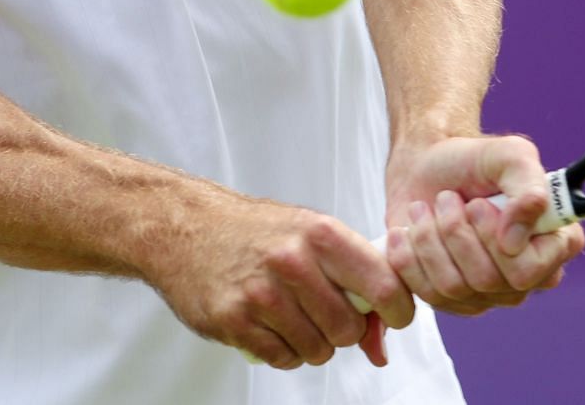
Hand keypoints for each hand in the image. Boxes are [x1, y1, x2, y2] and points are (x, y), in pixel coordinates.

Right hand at [146, 193, 416, 368]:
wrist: (186, 227)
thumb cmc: (258, 231)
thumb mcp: (310, 234)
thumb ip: (354, 278)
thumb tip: (382, 345)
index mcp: (321, 233)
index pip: (384, 286)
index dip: (398, 311)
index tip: (393, 316)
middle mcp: (293, 261)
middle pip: (349, 328)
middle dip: (344, 330)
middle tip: (326, 313)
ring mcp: (261, 293)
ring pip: (317, 350)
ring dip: (312, 343)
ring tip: (293, 316)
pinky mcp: (234, 320)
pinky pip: (282, 359)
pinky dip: (283, 351)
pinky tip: (269, 325)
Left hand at [384, 135, 584, 316]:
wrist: (427, 168)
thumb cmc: (473, 160)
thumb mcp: (509, 155)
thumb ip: (528, 188)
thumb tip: (515, 239)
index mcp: (555, 242)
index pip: (531, 270)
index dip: (495, 239)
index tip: (477, 205)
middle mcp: (529, 276)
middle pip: (487, 280)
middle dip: (455, 231)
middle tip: (448, 198)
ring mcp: (490, 293)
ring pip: (453, 287)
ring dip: (429, 238)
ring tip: (425, 209)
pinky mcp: (453, 300)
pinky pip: (426, 294)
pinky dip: (408, 256)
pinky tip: (407, 232)